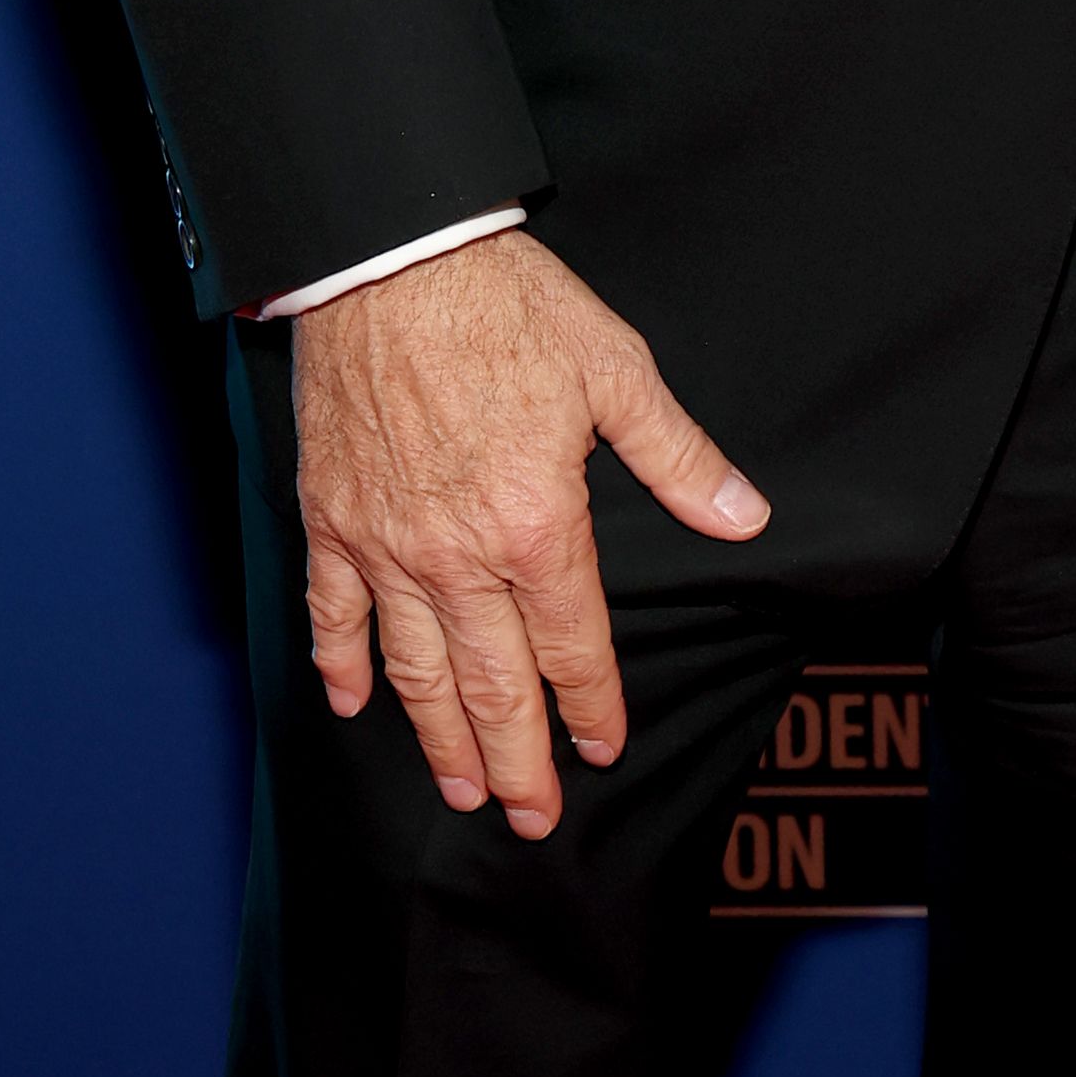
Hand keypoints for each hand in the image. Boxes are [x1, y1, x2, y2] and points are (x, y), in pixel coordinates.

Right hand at [291, 229, 768, 832]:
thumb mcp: (616, 371)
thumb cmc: (509, 307)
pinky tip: (351, 705)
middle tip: (531, 818)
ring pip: (415, 669)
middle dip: (517, 761)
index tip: (602, 746)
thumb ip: (679, 457)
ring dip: (439, 737)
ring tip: (461, 788)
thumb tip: (744, 516)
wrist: (393, 258)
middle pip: (493, 683)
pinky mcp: (331, 521)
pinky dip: (341, 665)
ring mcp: (387, 545)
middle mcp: (459, 556)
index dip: (591, 704)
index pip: (573, 644)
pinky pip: (334, 613)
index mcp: (538, 525)